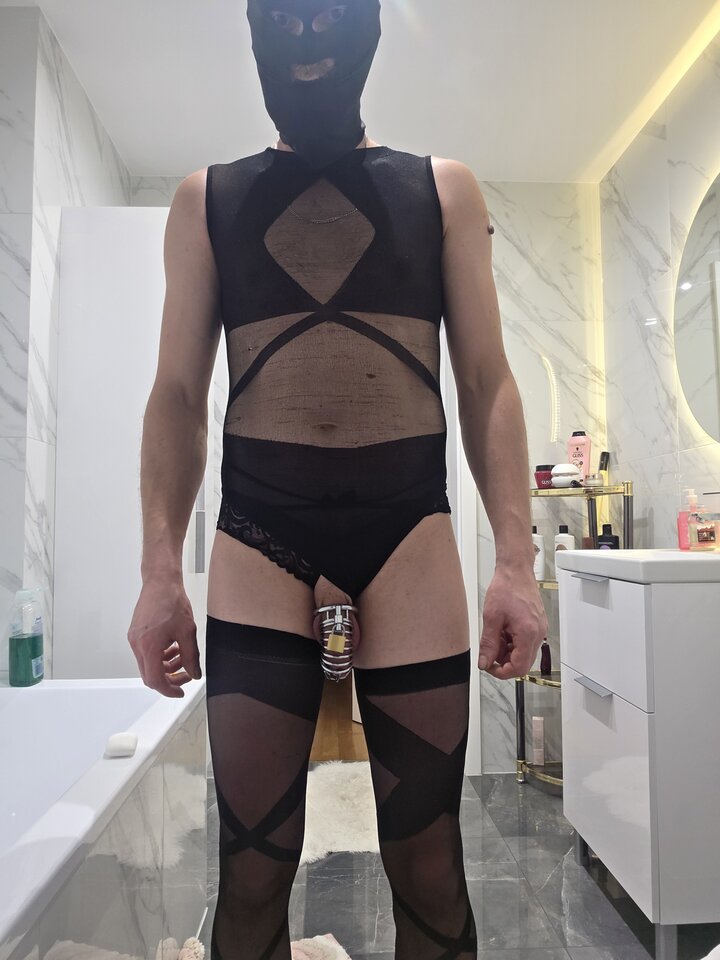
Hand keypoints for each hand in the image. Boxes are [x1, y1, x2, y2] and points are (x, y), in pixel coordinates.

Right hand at [127, 577, 201, 697]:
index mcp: (148, 647)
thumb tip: (194, 673)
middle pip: (150, 675)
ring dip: (166, 666)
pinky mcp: (136, 633)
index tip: (180, 692)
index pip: (155, 680)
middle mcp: (137, 645)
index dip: (169, 690)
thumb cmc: (172, 601)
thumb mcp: (188, 632)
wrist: (161, 581)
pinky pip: (146, 653)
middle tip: (186, 675)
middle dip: (169, 679)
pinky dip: (160, 656)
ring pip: (148, 664)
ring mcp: (134, 639)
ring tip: (182, 659)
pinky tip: (173, 648)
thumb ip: (191, 657)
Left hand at [478, 565, 546, 679]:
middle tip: (489, 655)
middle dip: (504, 663)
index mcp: (528, 633)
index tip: (489, 667)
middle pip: (523, 663)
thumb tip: (485, 662)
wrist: (516, 570)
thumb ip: (488, 643)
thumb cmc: (507, 587)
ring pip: (524, 654)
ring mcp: (539, 629)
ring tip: (494, 640)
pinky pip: (526, 643)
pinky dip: (513, 644)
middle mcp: (538, 633)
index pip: (519, 667)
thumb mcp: (491, 617)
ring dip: (508, 653)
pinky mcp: (537, 625)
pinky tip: (502, 633)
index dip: (502, 672)